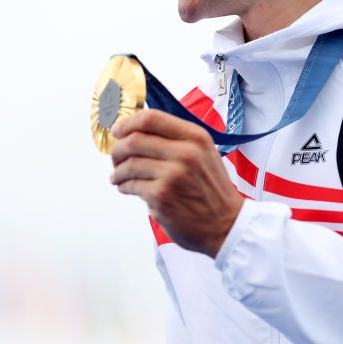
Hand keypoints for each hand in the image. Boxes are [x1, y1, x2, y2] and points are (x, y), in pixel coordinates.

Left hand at [109, 109, 243, 257]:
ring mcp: (172, 175)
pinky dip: (123, 186)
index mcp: (195, 137)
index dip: (128, 123)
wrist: (227, 225)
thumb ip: (176, 140)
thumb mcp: (204, 154)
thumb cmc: (211, 189)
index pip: (151, 118)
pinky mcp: (162, 197)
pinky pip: (131, 186)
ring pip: (129, 164)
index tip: (118, 130)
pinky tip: (125, 188)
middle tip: (115, 157)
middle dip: (118, 149)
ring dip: (118, 171)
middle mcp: (185, 153)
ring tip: (117, 176)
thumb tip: (136, 131)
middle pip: (134, 140)